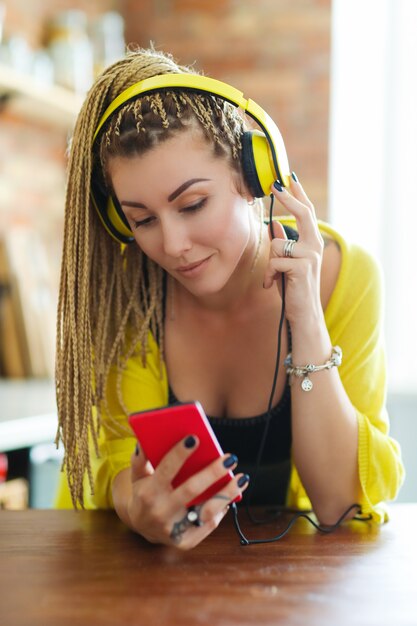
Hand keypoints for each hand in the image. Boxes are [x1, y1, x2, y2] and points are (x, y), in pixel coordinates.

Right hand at [127, 436, 248, 549]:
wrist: (142, 527)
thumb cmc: (145, 493)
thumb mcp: (138, 476)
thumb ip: (140, 459)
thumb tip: (144, 440)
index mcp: (148, 493)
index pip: (166, 470)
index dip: (180, 454)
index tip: (195, 439)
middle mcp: (161, 512)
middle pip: (191, 490)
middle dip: (212, 472)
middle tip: (230, 458)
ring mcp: (174, 529)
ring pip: (207, 512)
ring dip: (227, 494)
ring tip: (241, 478)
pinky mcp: (187, 541)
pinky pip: (209, 524)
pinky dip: (222, 508)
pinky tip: (232, 494)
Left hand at [263, 173, 323, 326]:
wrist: (302, 313)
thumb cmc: (294, 288)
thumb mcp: (286, 262)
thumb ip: (284, 243)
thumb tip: (274, 224)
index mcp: (312, 243)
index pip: (306, 213)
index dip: (297, 196)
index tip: (289, 179)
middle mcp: (315, 246)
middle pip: (303, 214)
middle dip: (289, 198)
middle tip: (275, 184)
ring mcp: (310, 256)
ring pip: (277, 243)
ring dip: (270, 262)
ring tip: (274, 278)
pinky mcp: (301, 267)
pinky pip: (275, 261)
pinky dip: (269, 275)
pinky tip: (271, 285)